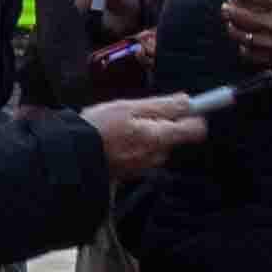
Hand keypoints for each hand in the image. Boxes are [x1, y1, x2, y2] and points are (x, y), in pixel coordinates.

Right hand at [83, 92, 212, 176]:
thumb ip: (162, 106)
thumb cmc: (99, 129)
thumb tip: (188, 101)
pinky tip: (119, 138)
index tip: (188, 103)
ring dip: (148, 131)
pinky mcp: (136, 170)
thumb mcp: (129, 107)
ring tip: (124, 125)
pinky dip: (138, 142)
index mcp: (160, 137)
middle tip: (139, 112)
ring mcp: (148, 165)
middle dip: (164, 121)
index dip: (195, 113)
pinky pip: (146, 151)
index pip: (197, 129)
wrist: (75, 157)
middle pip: (177, 133)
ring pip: (160, 142)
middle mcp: (159, 155)